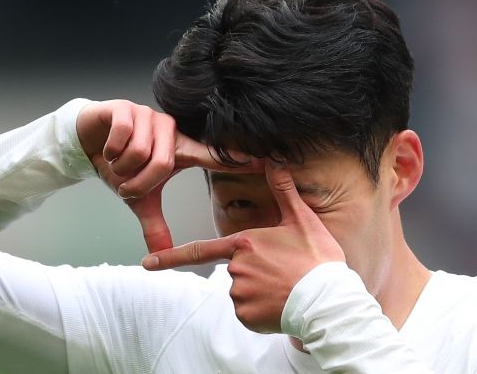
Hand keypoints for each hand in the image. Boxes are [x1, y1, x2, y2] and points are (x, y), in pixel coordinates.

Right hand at [76, 99, 261, 252]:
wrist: (87, 143)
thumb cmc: (120, 166)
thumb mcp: (138, 199)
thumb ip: (154, 224)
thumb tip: (159, 255)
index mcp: (180, 150)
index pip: (212, 155)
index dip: (236, 159)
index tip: (265, 161)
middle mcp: (169, 130)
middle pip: (164, 164)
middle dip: (139, 182)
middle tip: (127, 184)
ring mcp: (149, 116)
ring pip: (141, 151)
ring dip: (122, 168)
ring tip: (116, 164)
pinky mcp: (126, 108)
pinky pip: (124, 135)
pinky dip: (111, 151)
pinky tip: (107, 150)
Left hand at [142, 160, 345, 332]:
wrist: (329, 301)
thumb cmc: (317, 260)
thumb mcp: (301, 220)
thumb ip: (283, 190)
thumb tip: (274, 159)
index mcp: (243, 243)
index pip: (199, 250)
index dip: (170, 257)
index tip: (147, 263)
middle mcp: (235, 268)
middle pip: (233, 270)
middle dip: (253, 272)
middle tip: (282, 273)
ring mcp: (239, 294)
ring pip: (241, 292)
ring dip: (258, 292)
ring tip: (284, 288)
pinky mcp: (247, 315)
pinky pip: (247, 312)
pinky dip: (261, 311)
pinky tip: (280, 305)